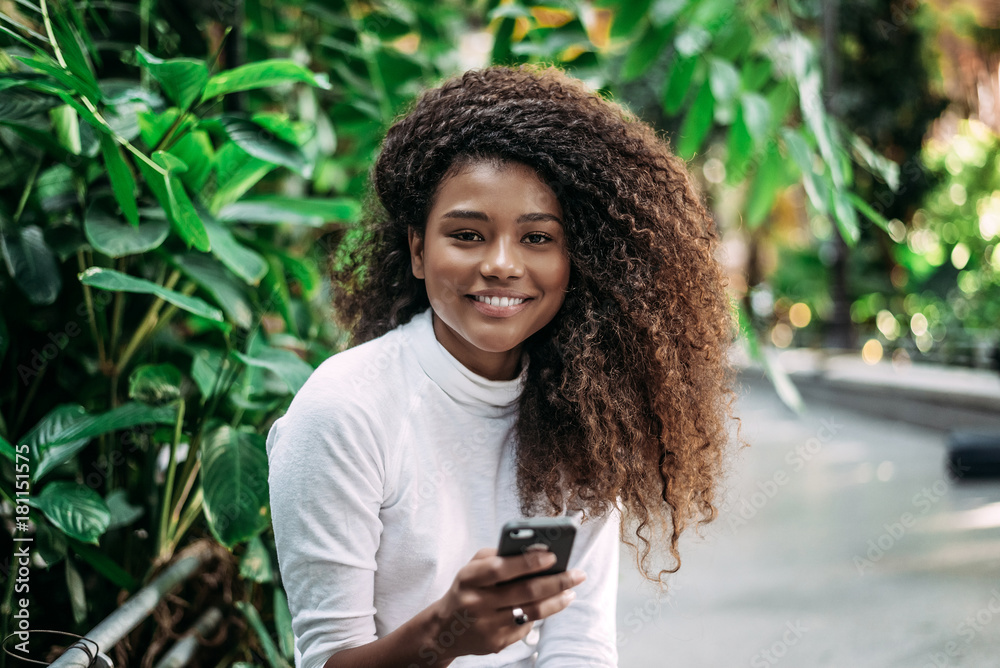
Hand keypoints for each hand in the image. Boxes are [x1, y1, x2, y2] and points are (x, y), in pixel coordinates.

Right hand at [425, 547, 586, 660]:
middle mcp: (477, 604)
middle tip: (577, 574)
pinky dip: (540, 613)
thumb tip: (533, 550)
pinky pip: (526, 626)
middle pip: (524, 592)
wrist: (445, 629)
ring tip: (571, 591)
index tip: (553, 555)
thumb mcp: (471, 568)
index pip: (501, 569)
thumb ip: (497, 556)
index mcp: (469, 579)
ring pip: (531, 612)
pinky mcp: (496, 643)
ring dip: (557, 601)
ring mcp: (487, 626)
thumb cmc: (467, 589)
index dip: (528, 562)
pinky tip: (550, 604)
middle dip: (556, 582)